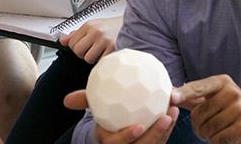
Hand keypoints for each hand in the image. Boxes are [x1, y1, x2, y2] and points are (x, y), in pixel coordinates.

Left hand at [60, 16, 123, 63]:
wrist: (133, 25)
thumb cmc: (112, 27)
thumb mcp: (93, 26)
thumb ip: (76, 34)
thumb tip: (62, 41)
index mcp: (89, 25)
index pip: (72, 43)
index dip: (77, 47)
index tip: (84, 46)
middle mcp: (96, 32)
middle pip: (78, 51)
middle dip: (83, 54)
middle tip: (92, 50)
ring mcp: (105, 41)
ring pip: (88, 58)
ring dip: (94, 59)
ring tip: (101, 52)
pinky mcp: (114, 49)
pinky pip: (101, 62)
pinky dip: (103, 61)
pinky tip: (108, 54)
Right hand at [64, 90, 178, 143]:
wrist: (117, 122)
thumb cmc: (106, 115)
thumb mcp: (96, 109)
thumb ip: (85, 102)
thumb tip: (66, 100)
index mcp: (111, 142)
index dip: (128, 137)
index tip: (138, 126)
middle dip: (156, 135)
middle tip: (165, 117)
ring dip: (167, 128)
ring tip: (173, 110)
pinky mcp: (153, 143)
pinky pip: (163, 137)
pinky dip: (169, 125)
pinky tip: (174, 107)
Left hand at [175, 75, 240, 143]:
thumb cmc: (231, 112)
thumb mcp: (214, 98)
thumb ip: (193, 95)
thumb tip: (170, 91)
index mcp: (222, 82)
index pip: (198, 88)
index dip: (184, 94)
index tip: (172, 98)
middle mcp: (232, 92)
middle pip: (199, 114)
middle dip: (199, 126)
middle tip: (210, 126)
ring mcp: (240, 108)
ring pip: (208, 128)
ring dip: (208, 135)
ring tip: (219, 130)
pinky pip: (218, 138)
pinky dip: (218, 142)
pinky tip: (227, 137)